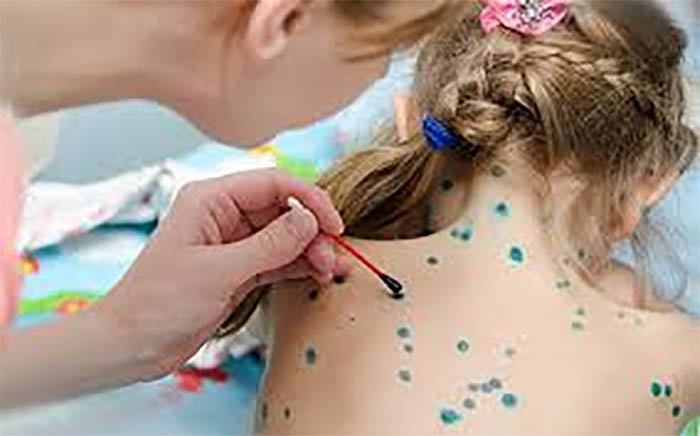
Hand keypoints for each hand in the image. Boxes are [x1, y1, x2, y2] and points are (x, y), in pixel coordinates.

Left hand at [96, 169, 346, 378]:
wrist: (131, 346)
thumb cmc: (159, 303)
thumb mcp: (218, 272)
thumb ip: (269, 245)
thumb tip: (310, 220)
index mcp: (210, 200)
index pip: (273, 183)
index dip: (308, 199)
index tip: (333, 224)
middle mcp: (223, 215)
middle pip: (283, 210)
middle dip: (311, 231)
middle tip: (330, 258)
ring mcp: (232, 244)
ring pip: (284, 236)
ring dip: (310, 250)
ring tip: (329, 270)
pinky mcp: (238, 270)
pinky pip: (277, 260)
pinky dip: (299, 266)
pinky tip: (318, 275)